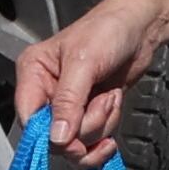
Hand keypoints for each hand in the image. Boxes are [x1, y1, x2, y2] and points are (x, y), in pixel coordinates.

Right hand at [13, 0, 165, 168]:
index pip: (28, 117)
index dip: (47, 133)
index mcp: (34, 72)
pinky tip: (113, 104)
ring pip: (77, 141)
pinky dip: (108, 126)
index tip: (69, 136)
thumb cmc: (109, 29)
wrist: (140, 28)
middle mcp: (47, 91)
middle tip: (101, 103)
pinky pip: (93, 138)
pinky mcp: (89, 113)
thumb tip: (56, 136)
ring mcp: (69, 105)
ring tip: (109, 96)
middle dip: (84, 127)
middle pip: (54, 136)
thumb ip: (68, 101)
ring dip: (101, 123)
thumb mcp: (84, 62)